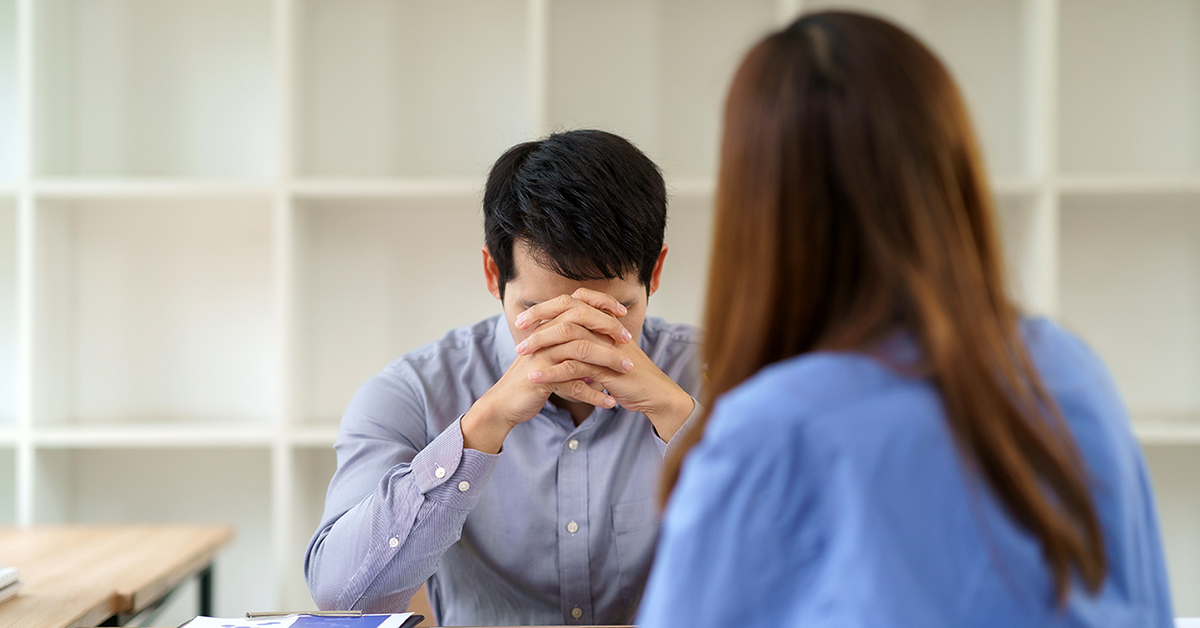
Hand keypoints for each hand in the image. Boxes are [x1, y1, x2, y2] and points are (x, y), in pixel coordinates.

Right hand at [461, 289, 632, 453]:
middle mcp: (544, 336)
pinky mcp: (540, 377)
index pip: (577, 303)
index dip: (600, 303)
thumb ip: (571, 344)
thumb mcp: (552, 357)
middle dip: (608, 330)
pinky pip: (573, 383)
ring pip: (580, 351)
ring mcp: (541, 355)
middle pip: (580, 322)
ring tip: (626, 372)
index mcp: (548, 326)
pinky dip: (593, 394)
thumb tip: (601, 339)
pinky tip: (609, 403)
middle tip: (629, 343)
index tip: (622, 313)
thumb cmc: (533, 379)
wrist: (504, 403)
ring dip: (607, 362)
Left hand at [515, 288, 694, 441]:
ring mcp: (609, 346)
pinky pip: (574, 366)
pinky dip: (552, 371)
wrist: (654, 394)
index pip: (573, 301)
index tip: (525, 318)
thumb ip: (588, 341)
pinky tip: (535, 377)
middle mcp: (607, 328)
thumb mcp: (606, 353)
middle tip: (518, 329)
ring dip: (541, 345)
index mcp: (605, 321)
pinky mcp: (608, 368)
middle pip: (569, 311)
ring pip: (569, 336)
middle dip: (540, 319)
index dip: (547, 306)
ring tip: (521, 354)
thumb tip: (561, 336)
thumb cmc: (629, 374)